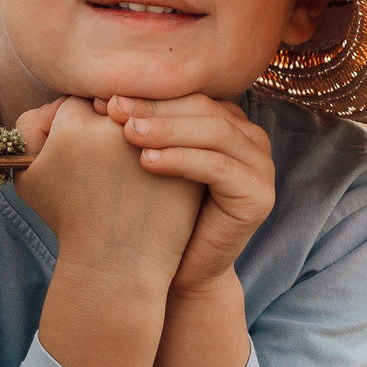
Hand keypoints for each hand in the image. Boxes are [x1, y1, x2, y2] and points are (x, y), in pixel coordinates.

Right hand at [13, 97, 203, 292]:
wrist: (117, 264)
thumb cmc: (69, 221)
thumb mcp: (30, 179)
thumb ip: (29, 132)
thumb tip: (54, 108)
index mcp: (73, 123)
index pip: (80, 101)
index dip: (80, 124)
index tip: (84, 150)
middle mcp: (115, 126)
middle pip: (118, 105)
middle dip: (113, 125)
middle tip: (111, 159)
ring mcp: (155, 140)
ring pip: (152, 119)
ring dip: (147, 134)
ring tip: (132, 169)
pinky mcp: (187, 158)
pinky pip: (181, 139)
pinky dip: (174, 150)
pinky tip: (163, 172)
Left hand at [102, 95, 273, 297]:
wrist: (181, 271)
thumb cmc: (161, 213)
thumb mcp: (157, 161)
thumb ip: (149, 127)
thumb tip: (105, 95)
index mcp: (230, 123)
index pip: (191, 96)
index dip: (150, 94)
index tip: (104, 98)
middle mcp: (253, 139)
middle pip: (204, 109)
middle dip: (155, 108)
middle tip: (113, 111)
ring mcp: (262, 167)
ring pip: (214, 133)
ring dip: (167, 130)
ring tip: (126, 133)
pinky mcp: (260, 195)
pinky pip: (219, 168)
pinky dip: (182, 160)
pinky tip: (147, 161)